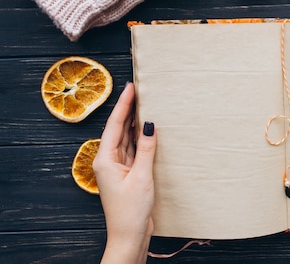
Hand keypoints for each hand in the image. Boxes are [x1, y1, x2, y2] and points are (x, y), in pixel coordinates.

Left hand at [93, 82, 156, 263]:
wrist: (129, 235)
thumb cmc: (130, 210)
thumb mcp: (141, 177)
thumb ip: (146, 150)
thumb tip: (150, 126)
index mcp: (105, 159)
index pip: (115, 125)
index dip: (123, 105)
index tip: (131, 88)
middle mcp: (109, 161)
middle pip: (120, 129)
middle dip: (129, 110)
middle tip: (139, 90)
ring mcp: (118, 167)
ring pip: (127, 139)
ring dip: (136, 123)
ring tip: (145, 104)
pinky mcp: (128, 174)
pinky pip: (134, 150)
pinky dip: (141, 139)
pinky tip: (148, 130)